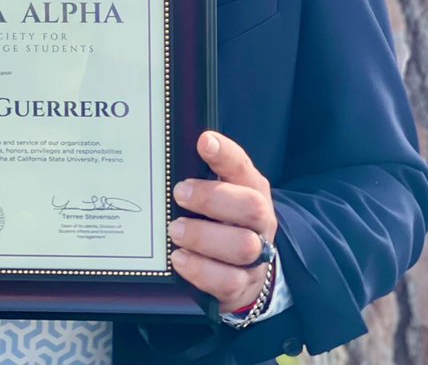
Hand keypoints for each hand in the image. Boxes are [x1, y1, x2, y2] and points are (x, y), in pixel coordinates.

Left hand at [168, 130, 276, 312]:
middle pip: (251, 206)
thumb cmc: (223, 219)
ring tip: (175, 229)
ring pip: (242, 246)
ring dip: (203, 236)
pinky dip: (200, 270)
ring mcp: (256, 255)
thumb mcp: (219, 193)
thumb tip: (167, 158)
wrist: (247, 267)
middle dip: (212, 198)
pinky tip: (179, 258)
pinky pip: (228, 281)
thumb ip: (201, 175)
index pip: (243, 166)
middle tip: (180, 194)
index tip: (204, 142)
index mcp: (251, 189)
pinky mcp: (243, 286)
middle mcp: (260, 221)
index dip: (225, 154)